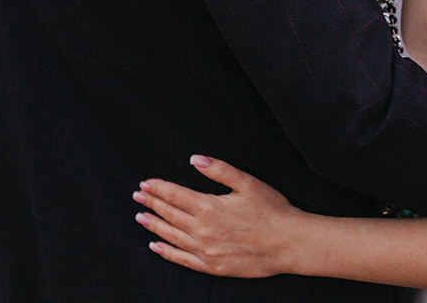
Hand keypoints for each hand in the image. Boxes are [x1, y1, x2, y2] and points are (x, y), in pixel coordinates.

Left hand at [134, 155, 305, 277]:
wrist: (288, 244)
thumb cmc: (272, 210)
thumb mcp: (248, 183)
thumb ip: (219, 170)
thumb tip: (195, 160)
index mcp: (209, 207)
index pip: (175, 195)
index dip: (158, 188)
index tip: (145, 183)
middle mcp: (203, 230)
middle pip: (170, 214)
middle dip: (152, 203)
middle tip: (137, 196)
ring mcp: (206, 251)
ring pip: (172, 236)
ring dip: (154, 225)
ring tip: (140, 217)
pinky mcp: (212, 267)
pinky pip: (182, 259)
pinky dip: (167, 252)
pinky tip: (155, 246)